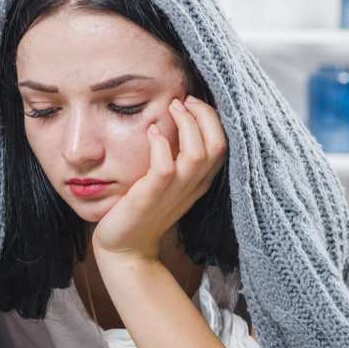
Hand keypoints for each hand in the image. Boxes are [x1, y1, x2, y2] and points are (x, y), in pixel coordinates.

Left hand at [92, 94, 226, 261]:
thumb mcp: (168, 182)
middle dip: (205, 115)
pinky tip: (151, 131)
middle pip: (218, 144)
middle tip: (184, 100)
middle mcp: (193, 185)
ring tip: (172, 107)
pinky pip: (165, 167)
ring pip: (198, 153)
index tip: (192, 102)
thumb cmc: (143, 210)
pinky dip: (160, 144)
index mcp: (200, 180)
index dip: (212, 118)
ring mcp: (174, 191)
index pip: (222, 143)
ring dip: (187, 124)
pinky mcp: (151, 196)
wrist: (126, 247)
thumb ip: (176, 157)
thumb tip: (176, 121)